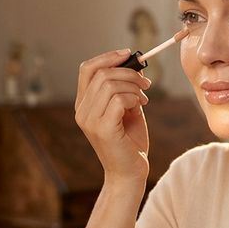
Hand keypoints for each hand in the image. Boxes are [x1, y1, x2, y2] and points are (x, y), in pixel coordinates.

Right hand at [75, 49, 152, 181]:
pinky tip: (140, 106)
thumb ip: (125, 89)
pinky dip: (134, 98)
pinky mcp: (103, 129)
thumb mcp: (127, 109)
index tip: (128, 54)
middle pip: (101, 73)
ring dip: (134, 86)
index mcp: (83, 105)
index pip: (86, 69)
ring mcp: (90, 121)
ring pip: (110, 84)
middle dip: (129, 73)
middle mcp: (82, 112)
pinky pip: (119, 99)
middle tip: (146, 83)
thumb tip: (134, 64)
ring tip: (144, 98)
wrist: (130, 173)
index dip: (107, 57)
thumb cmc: (130, 143)